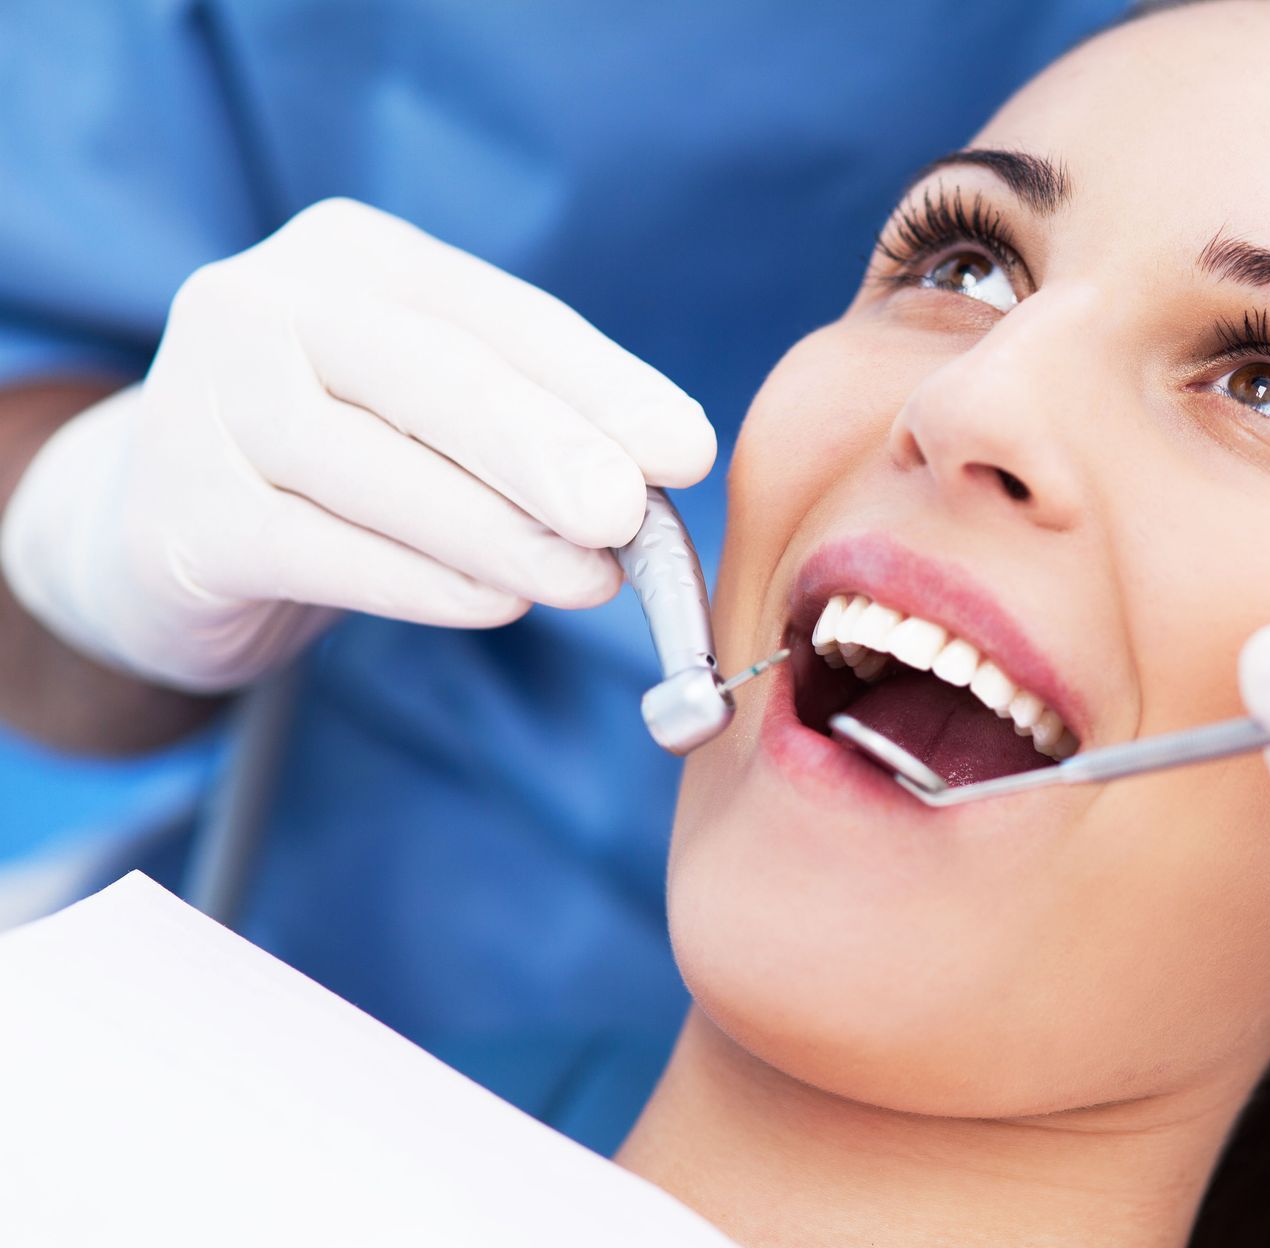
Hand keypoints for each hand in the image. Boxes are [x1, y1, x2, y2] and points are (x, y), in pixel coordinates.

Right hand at [0, 198, 714, 692]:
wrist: (164, 528)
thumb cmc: (342, 462)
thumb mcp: (434, 412)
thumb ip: (535, 424)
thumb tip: (657, 477)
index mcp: (355, 256)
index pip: (503, 319)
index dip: (602, 387)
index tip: (688, 450)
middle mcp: (263, 306)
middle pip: (433, 380)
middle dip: (546, 451)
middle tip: (627, 514)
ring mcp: (203, 405)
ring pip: (379, 474)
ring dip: (500, 535)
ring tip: (588, 581)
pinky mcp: (180, 518)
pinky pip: (321, 552)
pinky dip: (421, 583)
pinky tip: (497, 604)